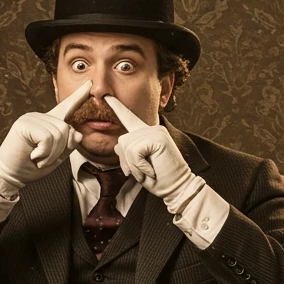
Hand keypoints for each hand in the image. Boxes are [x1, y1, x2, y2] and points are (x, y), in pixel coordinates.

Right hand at [0, 79, 91, 193]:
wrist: (10, 176)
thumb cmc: (31, 167)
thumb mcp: (56, 157)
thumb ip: (68, 145)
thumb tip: (77, 133)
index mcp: (48, 123)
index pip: (66, 107)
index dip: (78, 96)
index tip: (89, 83)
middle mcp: (40, 116)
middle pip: (66, 128)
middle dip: (60, 150)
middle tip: (44, 159)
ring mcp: (31, 118)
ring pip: (58, 134)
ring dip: (51, 154)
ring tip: (38, 158)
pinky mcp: (25, 124)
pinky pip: (48, 138)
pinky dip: (44, 153)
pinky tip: (33, 156)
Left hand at [104, 95, 203, 212]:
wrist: (177, 187)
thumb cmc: (158, 178)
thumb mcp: (138, 165)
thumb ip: (127, 152)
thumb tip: (118, 144)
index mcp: (146, 133)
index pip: (129, 118)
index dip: (117, 107)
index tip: (106, 96)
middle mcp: (151, 128)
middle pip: (122, 141)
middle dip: (127, 162)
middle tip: (143, 172)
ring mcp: (155, 131)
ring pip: (127, 146)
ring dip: (134, 166)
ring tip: (149, 172)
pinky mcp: (157, 137)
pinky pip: (134, 152)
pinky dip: (140, 166)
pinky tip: (152, 171)